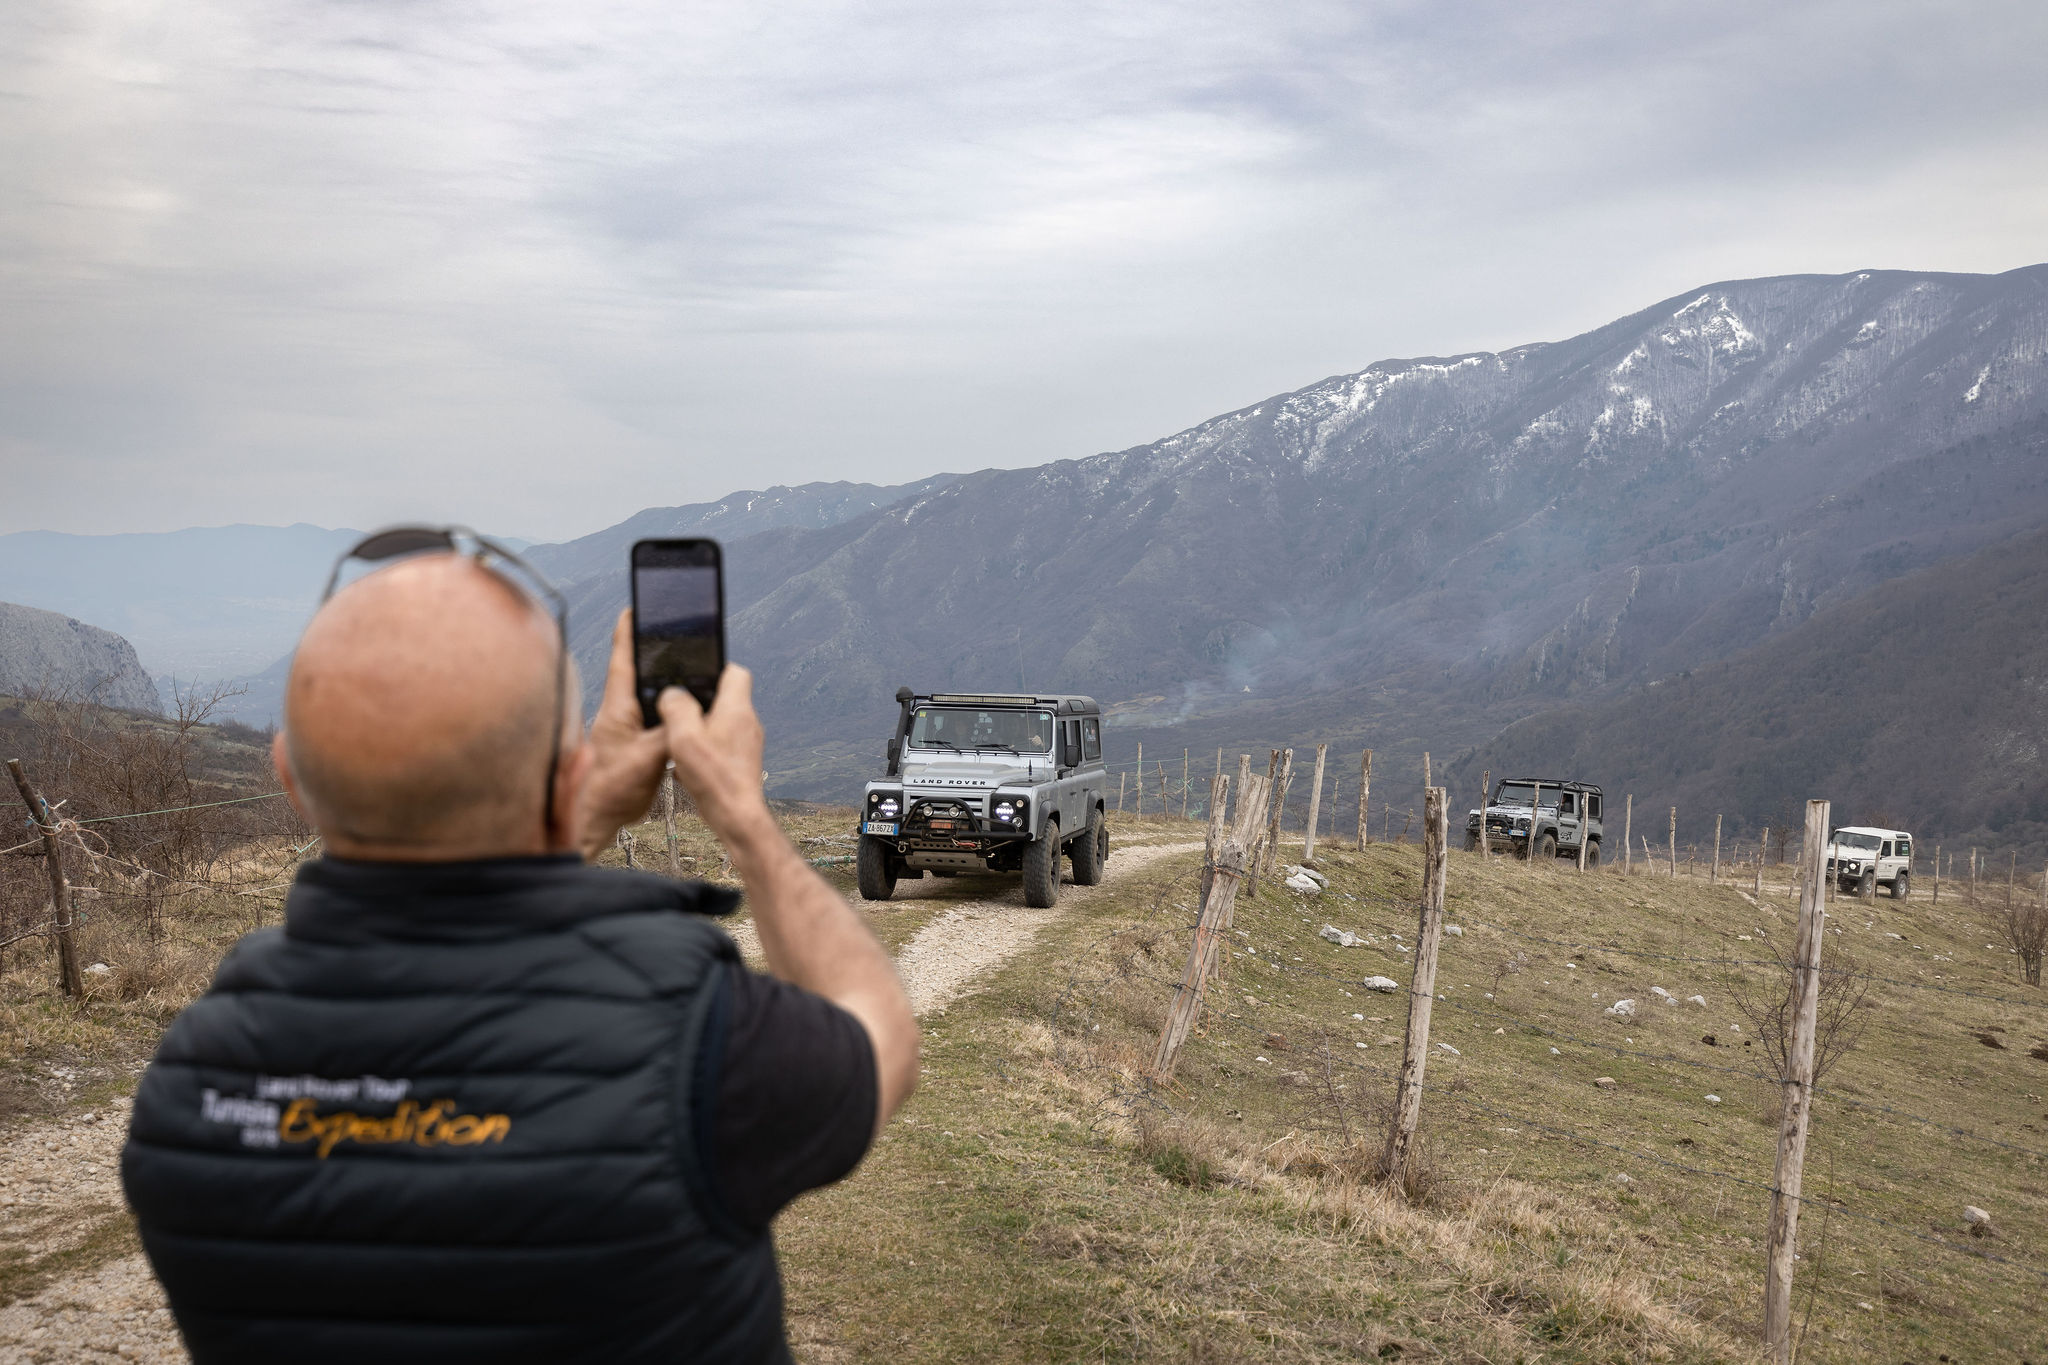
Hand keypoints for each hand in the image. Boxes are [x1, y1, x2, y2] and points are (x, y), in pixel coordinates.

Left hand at [574, 609, 672, 859]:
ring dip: (662, 679)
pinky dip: (668, 708)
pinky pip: (655, 716)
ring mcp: (627, 727)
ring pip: (647, 694)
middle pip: (636, 670)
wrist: (598, 817)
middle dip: (651, 649)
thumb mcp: (648, 757)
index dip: (628, 631)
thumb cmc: (612, 788)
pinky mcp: (636, 743)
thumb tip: (688, 712)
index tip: (635, 606)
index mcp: (618, 707)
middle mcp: (620, 711)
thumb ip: (670, 731)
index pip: (622, 659)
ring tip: (683, 664)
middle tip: (668, 628)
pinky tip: (684, 709)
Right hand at [657, 664, 771, 848]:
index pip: (735, 671)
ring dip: (699, 727)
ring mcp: (746, 743)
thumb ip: (676, 708)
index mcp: (737, 708)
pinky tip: (686, 763)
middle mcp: (747, 722)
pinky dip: (704, 747)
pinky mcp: (741, 761)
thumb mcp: (685, 737)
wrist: (736, 817)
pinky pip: (720, 744)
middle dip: (699, 701)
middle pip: (724, 697)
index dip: (713, 667)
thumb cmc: (714, 778)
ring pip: (720, 722)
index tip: (692, 674)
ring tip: (678, 739)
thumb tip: (672, 693)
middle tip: (677, 710)